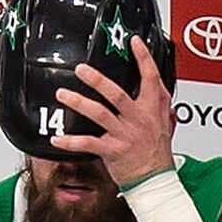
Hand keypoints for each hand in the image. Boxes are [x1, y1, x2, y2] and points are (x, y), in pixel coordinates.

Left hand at [51, 49, 178, 187]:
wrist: (155, 179)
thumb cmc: (158, 151)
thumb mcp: (165, 122)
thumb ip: (159, 102)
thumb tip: (155, 83)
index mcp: (152, 108)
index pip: (151, 78)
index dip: (143, 58)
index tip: (133, 42)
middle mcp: (138, 119)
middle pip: (116, 94)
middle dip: (97, 80)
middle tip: (81, 70)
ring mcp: (124, 134)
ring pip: (99, 114)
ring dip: (78, 103)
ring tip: (62, 94)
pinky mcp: (112, 150)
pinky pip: (88, 144)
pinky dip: (70, 142)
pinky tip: (57, 138)